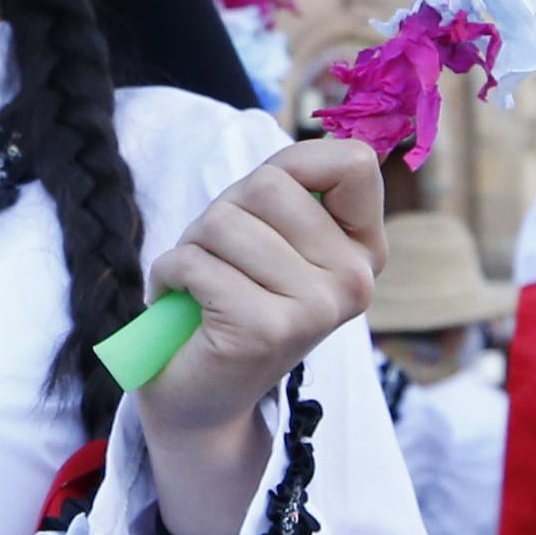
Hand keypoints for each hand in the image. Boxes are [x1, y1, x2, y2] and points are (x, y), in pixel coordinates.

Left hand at [137, 139, 385, 534]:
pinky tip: (186, 306)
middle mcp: (354, 281)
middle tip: (222, 261)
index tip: (265, 208)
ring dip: (192, 248)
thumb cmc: (229, 295)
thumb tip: (340, 138)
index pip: (353, 161)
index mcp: (364, 251)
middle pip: (268, 184)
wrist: (202, 396)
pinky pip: (195, 263)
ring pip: (224, 223)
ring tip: (203, 286)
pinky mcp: (266, 330)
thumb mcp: (269, 230)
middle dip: (223, 213)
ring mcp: (316, 309)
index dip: (292, 168)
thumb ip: (297, 184)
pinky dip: (171, 275)